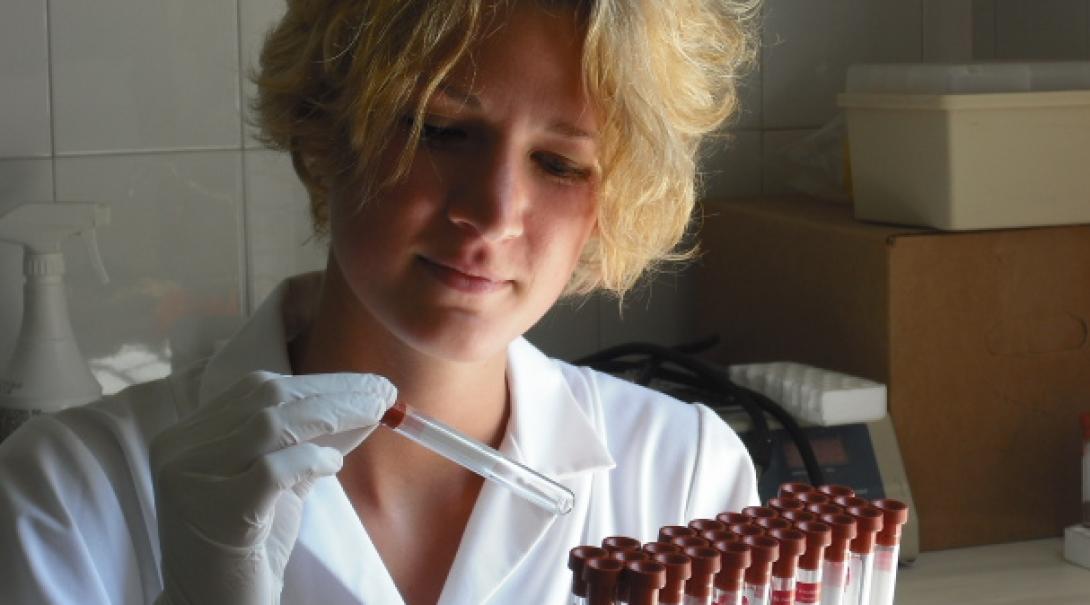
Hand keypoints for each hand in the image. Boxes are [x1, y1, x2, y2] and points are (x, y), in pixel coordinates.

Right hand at [150, 371, 396, 604]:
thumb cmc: (247, 547)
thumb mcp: (278, 484)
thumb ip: (308, 443)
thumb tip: (364, 403)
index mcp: (189, 436)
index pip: (259, 389)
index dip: (318, 384)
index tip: (367, 385)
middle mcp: (180, 450)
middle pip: (267, 398)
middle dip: (334, 392)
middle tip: (385, 393)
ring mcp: (191, 479)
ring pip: (270, 425)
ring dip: (334, 415)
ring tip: (376, 414)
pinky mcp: (214, 512)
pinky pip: (272, 470)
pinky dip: (310, 459)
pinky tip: (333, 463)